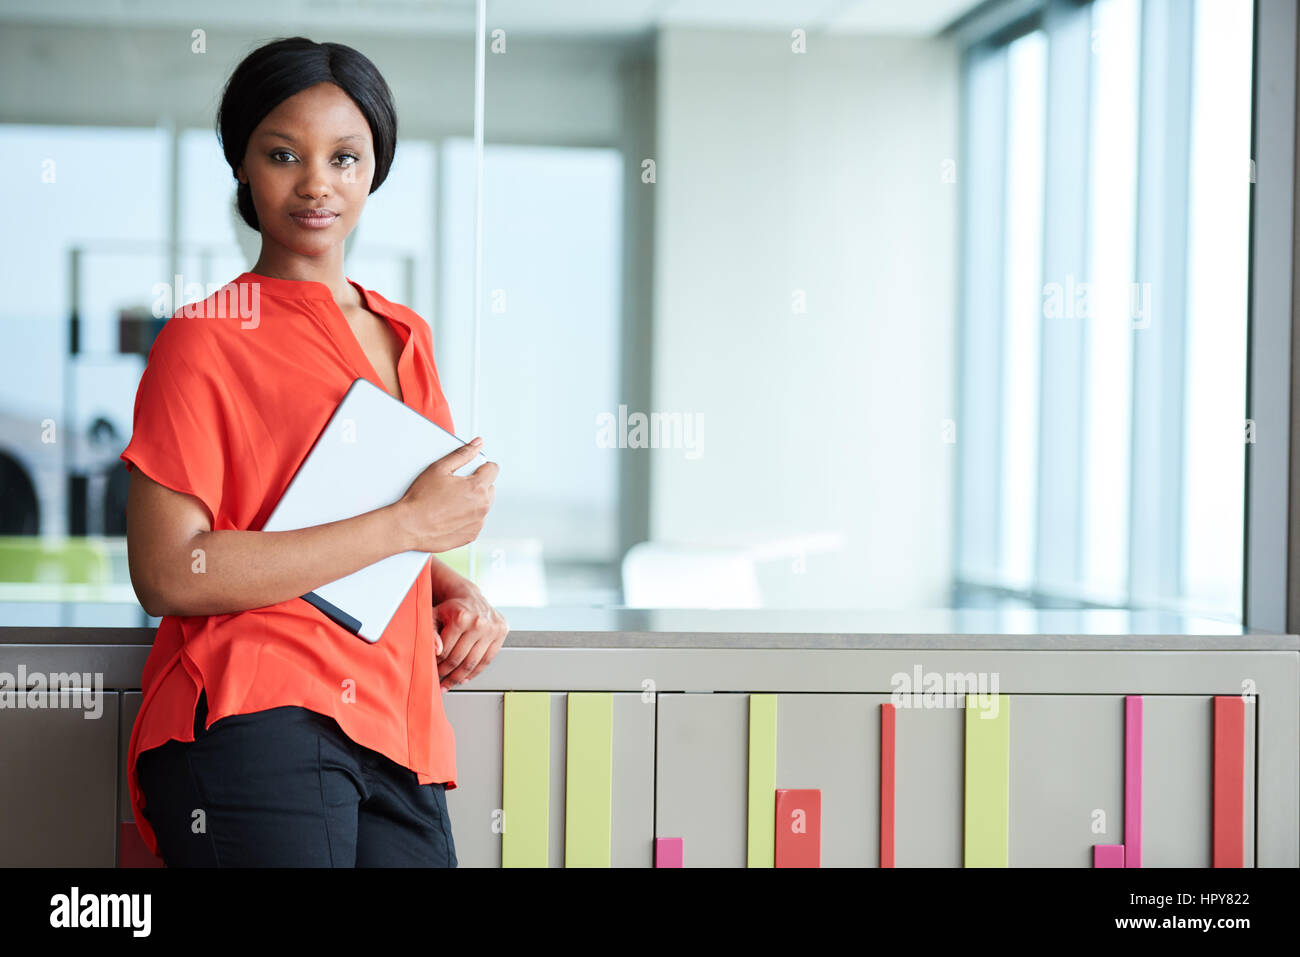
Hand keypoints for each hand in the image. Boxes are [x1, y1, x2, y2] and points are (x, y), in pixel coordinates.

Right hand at [396, 438, 498, 553]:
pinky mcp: (472, 535)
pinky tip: (451, 515)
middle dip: (477, 485)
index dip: (482, 467)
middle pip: (490, 488)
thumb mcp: (439, 468)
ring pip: (484, 505)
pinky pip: (476, 521)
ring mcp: (478, 522)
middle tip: (456, 487)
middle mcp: (482, 506)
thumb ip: (462, 454)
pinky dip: (468, 517)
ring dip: (474, 502)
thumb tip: (477, 443)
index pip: (493, 469)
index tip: (473, 469)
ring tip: (451, 502)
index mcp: (477, 487)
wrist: (409, 525)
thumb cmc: (421, 498)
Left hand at [434, 587, 507, 690]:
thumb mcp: (434, 616)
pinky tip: (465, 678)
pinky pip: (487, 660)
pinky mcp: (501, 633)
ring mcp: (492, 629)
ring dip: (459, 678)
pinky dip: (475, 672)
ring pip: (473, 663)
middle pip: (459, 658)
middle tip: (439, 682)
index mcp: (461, 617)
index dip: (436, 663)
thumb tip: (436, 651)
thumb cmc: (451, 610)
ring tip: (450, 684)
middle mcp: (479, 623)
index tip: (432, 670)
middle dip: (446, 674)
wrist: (472, 598)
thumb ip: (430, 632)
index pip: (445, 651)